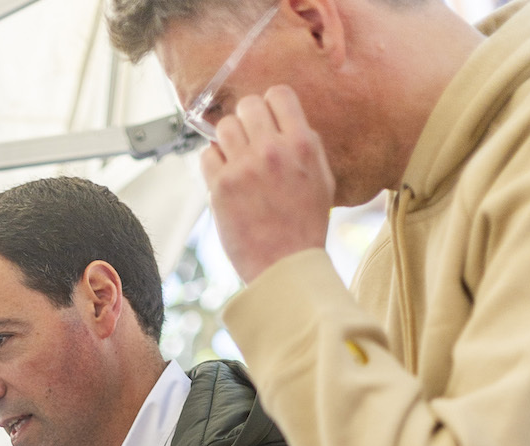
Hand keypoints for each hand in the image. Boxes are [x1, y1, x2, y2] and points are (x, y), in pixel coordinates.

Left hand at [202, 87, 334, 283]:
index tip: (267, 122)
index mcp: (301, 144)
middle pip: (248, 105)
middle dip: (247, 121)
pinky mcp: (221, 187)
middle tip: (248, 142)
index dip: (270, 106)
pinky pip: (207, 155)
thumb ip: (305, 145)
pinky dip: (213, 164)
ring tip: (236, 162)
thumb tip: (284, 120)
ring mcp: (244, 167)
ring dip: (228, 141)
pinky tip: (224, 180)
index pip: (278, 94)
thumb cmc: (304, 228)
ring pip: (224, 127)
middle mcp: (272, 150)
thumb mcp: (322, 179)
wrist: (285, 267)